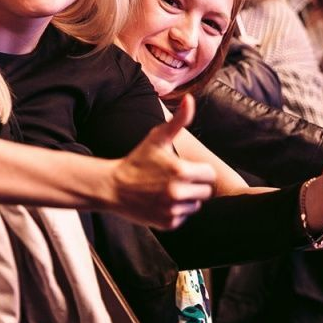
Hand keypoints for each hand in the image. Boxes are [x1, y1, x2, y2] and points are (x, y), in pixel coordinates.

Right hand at [111, 94, 216, 229]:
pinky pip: (183, 217)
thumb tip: (190, 99)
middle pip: (205, 191)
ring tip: (166, 190)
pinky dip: (175, 211)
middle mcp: (178, 192)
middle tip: (174, 179)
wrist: (113, 187)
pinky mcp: (168, 223)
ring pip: (195, 205)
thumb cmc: (138, 160)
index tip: (183, 168)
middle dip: (194, 185)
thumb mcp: (157, 138)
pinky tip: (161, 202)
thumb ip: (178, 120)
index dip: (198, 170)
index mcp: (181, 170)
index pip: (209, 174)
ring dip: (186, 199)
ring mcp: (173, 209)